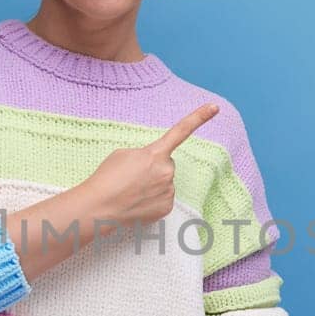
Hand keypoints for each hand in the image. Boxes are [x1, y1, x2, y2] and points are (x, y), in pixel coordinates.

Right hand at [79, 102, 218, 236]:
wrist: (99, 208)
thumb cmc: (106, 178)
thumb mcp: (123, 155)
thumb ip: (144, 155)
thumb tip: (154, 166)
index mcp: (155, 153)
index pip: (180, 131)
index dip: (199, 117)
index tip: (215, 107)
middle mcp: (167, 171)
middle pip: (166, 164)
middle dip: (154, 168)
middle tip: (132, 177)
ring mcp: (168, 191)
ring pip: (165, 182)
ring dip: (152, 184)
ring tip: (131, 191)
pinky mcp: (166, 208)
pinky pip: (163, 198)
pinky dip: (152, 200)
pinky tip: (137, 202)